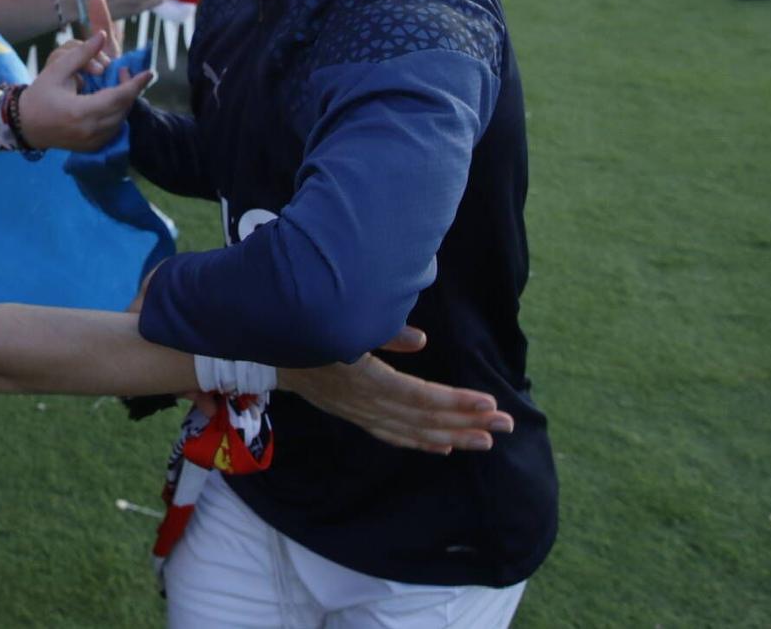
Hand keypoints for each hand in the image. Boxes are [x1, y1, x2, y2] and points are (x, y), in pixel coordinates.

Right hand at [19, 27, 152, 152]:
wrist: (25, 126)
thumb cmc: (39, 95)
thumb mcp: (57, 70)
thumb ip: (82, 53)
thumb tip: (102, 35)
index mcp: (81, 112)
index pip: (118, 97)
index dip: (136, 84)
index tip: (150, 72)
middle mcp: (90, 131)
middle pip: (123, 108)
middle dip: (131, 89)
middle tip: (127, 71)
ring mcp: (92, 142)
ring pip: (121, 119)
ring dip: (124, 101)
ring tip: (120, 84)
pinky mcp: (93, 147)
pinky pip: (114, 128)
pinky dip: (117, 113)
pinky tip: (111, 100)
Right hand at [277, 328, 513, 453]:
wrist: (264, 352)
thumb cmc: (307, 328)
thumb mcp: (340, 323)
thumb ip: (382, 333)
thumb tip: (421, 341)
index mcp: (364, 378)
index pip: (419, 397)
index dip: (455, 402)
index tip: (488, 402)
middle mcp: (365, 402)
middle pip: (424, 419)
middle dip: (467, 422)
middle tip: (506, 424)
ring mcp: (359, 413)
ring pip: (413, 432)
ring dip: (452, 435)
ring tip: (486, 438)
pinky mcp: (355, 416)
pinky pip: (393, 435)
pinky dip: (421, 442)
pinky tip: (445, 446)